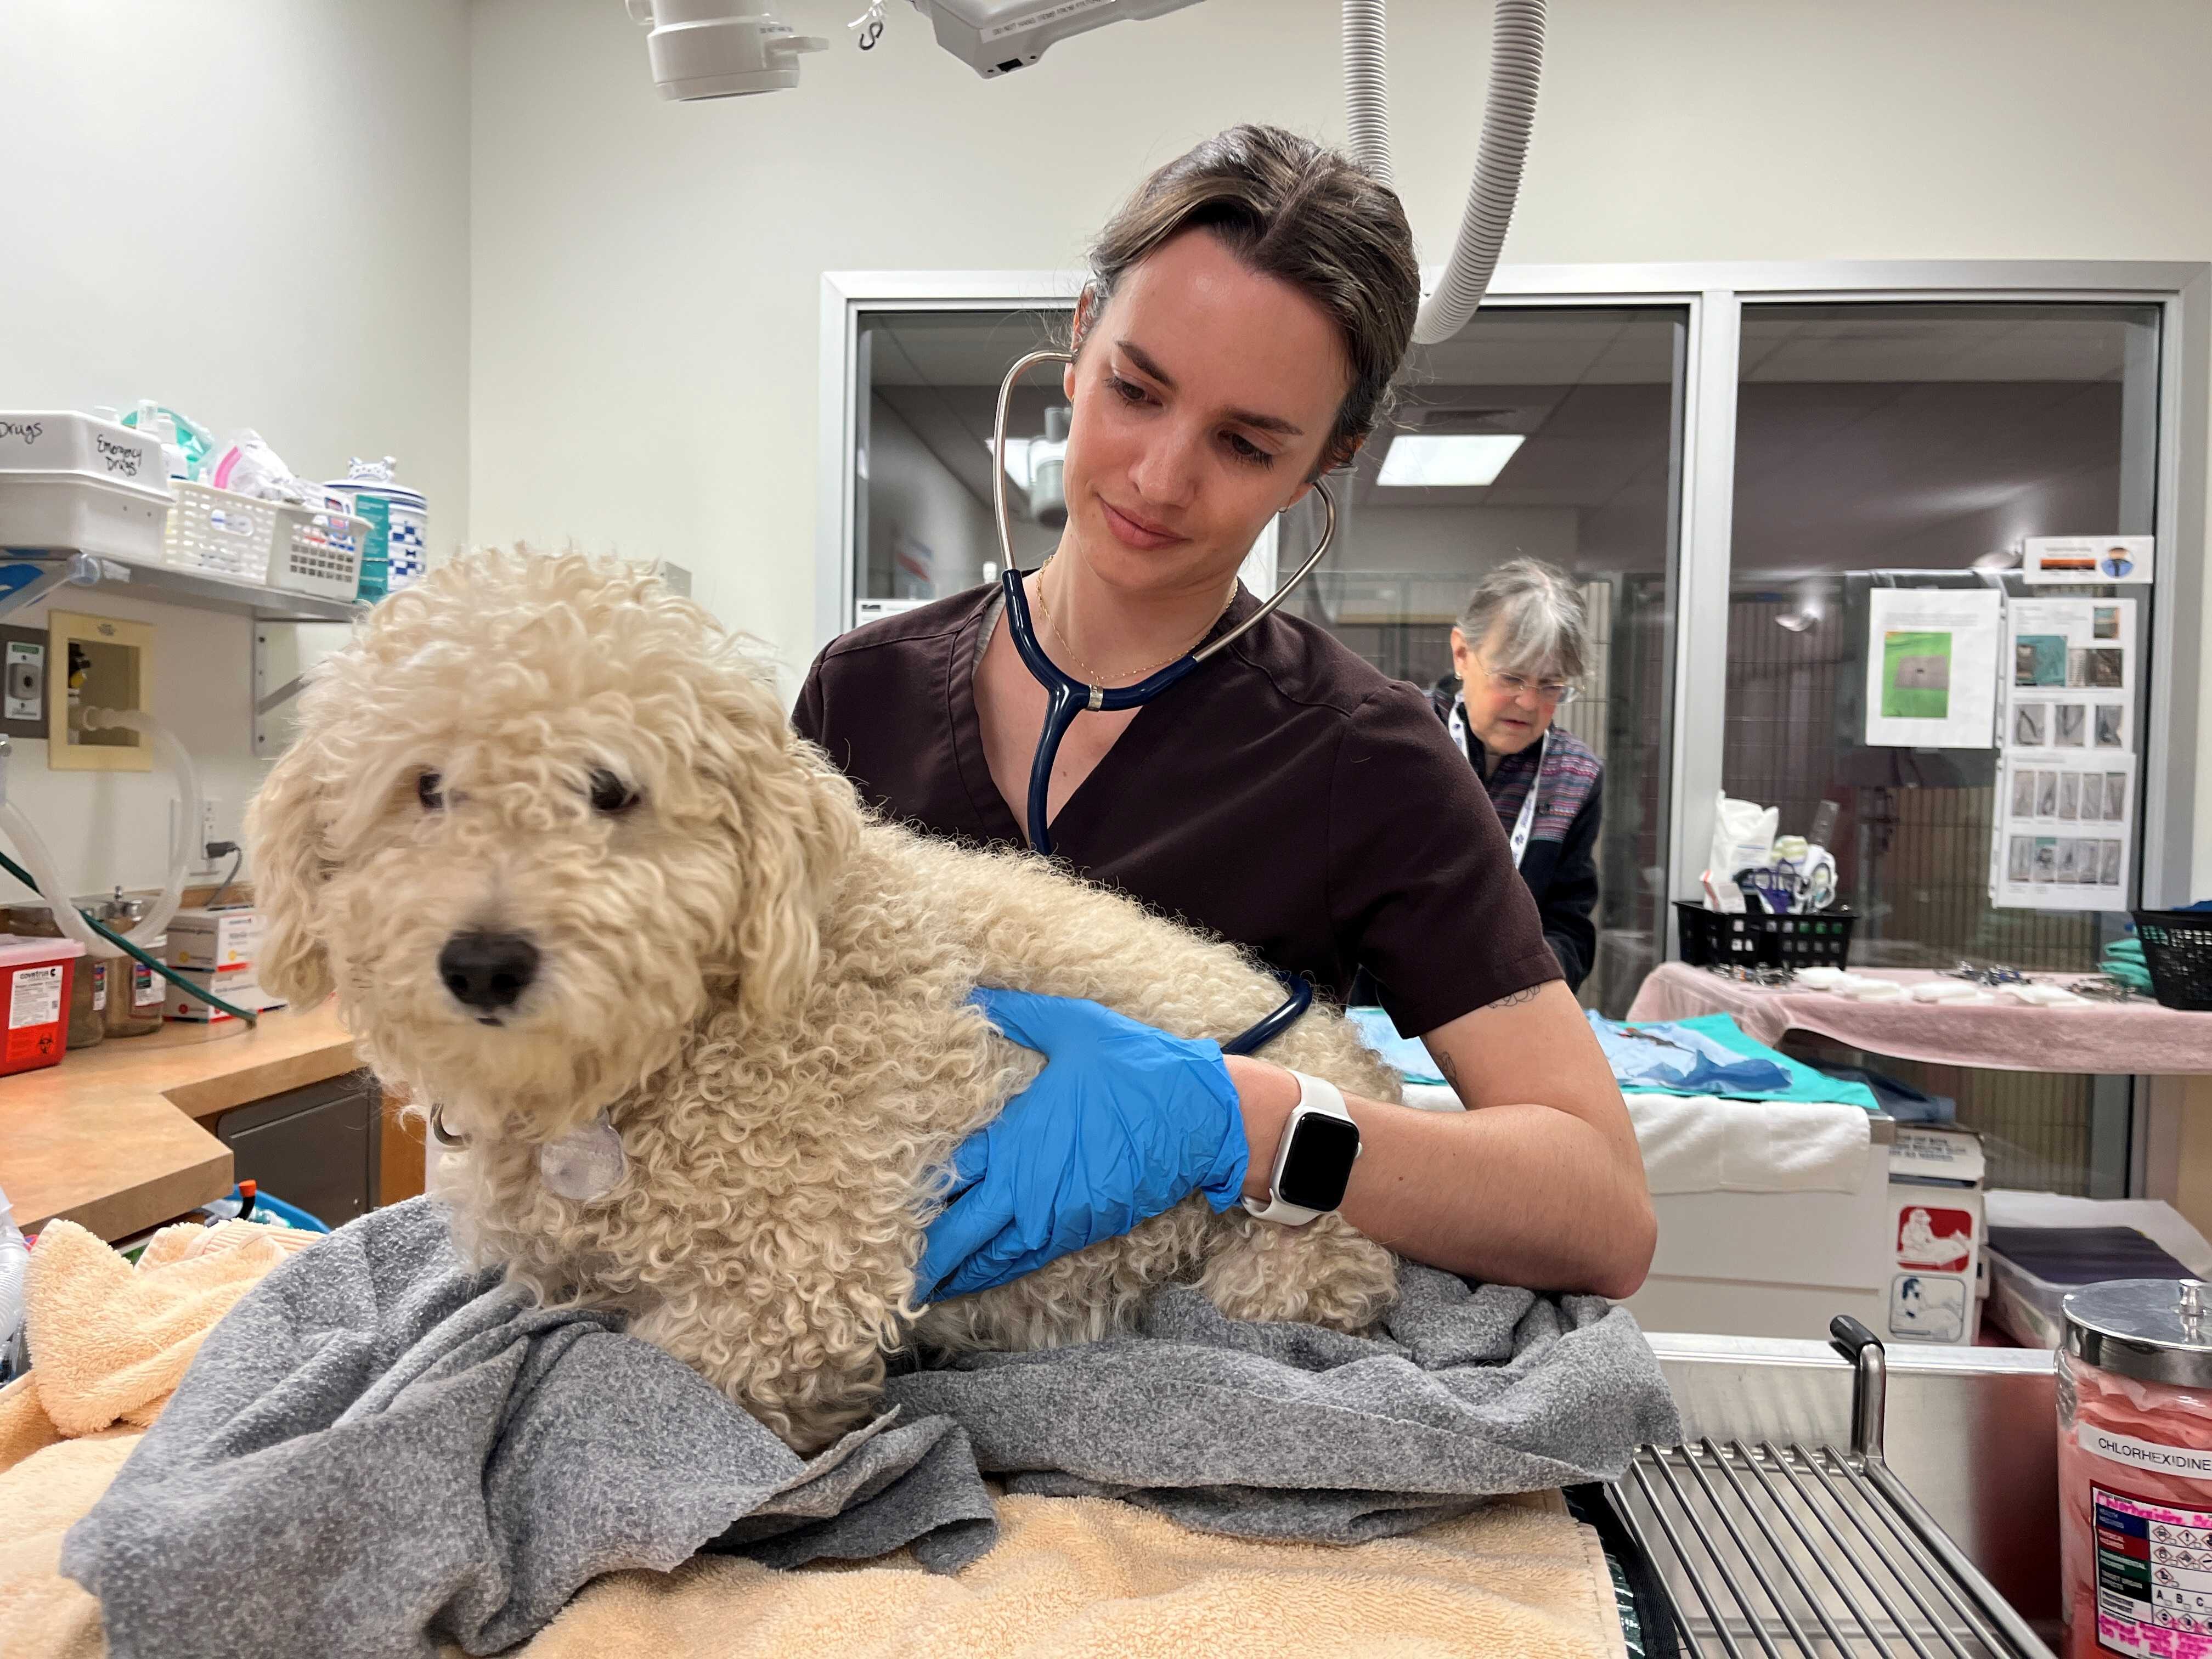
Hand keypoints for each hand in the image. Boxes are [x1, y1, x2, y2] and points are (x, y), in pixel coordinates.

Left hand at [914, 988, 1248, 1303]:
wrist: (1200, 1117)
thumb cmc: (1134, 1067)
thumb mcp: (1071, 1025)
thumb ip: (1015, 1013)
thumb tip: (974, 992)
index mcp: (1015, 1141)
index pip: (946, 1180)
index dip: (910, 1200)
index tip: (874, 1206)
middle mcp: (1025, 1190)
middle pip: (956, 1236)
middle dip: (921, 1258)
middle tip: (884, 1276)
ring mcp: (1053, 1218)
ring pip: (987, 1258)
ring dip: (952, 1272)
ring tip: (917, 1286)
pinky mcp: (1079, 1230)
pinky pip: (1021, 1260)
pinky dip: (991, 1270)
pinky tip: (973, 1274)